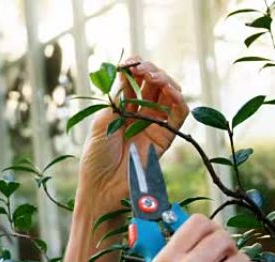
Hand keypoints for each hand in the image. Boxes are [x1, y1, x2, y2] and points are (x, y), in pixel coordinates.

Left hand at [77, 58, 188, 210]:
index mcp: (122, 109)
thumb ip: (117, 100)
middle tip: (142, 69)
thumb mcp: (102, 122)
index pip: (135, 82)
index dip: (135, 68)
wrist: (102, 186)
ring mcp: (154, 125)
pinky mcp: (166, 139)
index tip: (130, 62)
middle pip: (154, 85)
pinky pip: (179, 115)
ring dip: (165, 80)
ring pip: (169, 95)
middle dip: (150, 71)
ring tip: (154, 76)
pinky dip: (179, 100)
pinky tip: (171, 90)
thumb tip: (127, 76)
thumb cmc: (96, 157)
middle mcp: (140, 115)